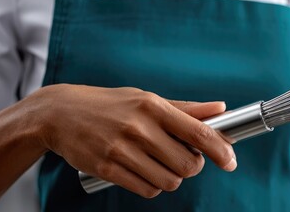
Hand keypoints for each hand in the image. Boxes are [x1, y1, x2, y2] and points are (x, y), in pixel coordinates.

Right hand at [24, 84, 234, 197]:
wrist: (59, 114)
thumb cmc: (110, 105)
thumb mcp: (146, 99)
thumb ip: (185, 109)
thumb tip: (221, 110)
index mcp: (153, 107)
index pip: (199, 133)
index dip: (221, 151)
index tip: (231, 161)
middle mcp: (139, 127)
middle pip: (187, 165)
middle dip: (193, 168)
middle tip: (186, 160)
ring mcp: (121, 150)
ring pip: (168, 182)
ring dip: (172, 178)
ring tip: (161, 165)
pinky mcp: (107, 169)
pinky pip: (146, 190)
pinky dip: (152, 186)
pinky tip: (144, 172)